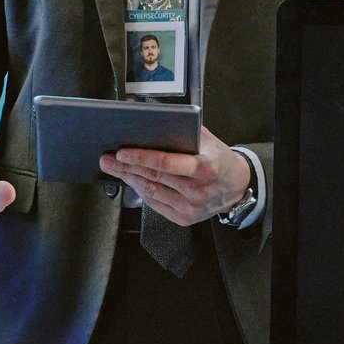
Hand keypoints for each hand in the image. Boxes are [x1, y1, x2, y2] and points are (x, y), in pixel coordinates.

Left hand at [99, 126, 249, 226]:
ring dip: (130, 179)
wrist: (236, 185)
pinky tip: (132, 181)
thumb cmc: (218, 159)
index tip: (122, 153)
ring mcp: (191, 208)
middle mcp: (198, 191)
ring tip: (115, 169)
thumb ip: (183, 132)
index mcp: (204, 168)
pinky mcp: (185, 219)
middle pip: (154, 178)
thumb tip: (152, 125)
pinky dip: (141, 192)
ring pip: (151, 192)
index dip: (141, 158)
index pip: (166, 163)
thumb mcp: (207, 140)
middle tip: (108, 159)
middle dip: (126, 168)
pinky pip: (155, 204)